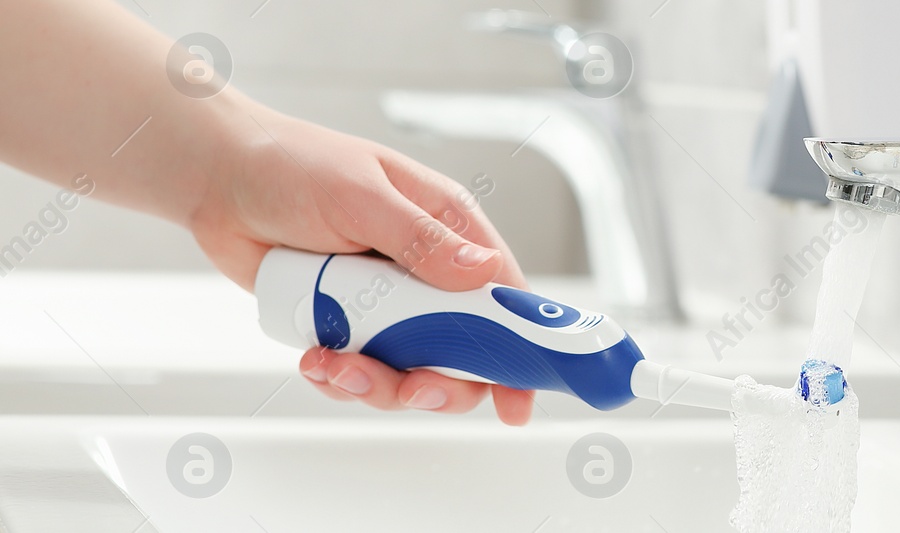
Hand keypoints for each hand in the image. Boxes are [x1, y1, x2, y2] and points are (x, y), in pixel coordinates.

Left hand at [190, 108, 536, 424]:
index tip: (517, 399)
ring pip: (413, 372)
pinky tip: (313, 358)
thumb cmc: (291, 165)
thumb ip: (421, 239)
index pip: (504, 293)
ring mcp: (388, 302)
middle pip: (466, 351)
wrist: (218, 180)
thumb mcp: (361, 196)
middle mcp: (427, 270)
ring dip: (377, 383)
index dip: (521, 348)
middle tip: (409, 386)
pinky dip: (341, 380)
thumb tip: (482, 271)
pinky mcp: (349, 324)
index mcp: (449, 227)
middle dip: (438, 381)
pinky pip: (363, 374)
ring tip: (332, 363)